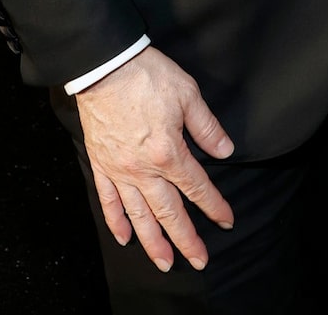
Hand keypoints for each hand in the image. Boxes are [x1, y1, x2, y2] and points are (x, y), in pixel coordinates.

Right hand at [76, 46, 234, 270]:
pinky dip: (116, 221)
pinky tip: (124, 238)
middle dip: (186, 238)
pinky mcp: (101, 164)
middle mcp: (143, 169)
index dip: (214, 205)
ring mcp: (119, 170)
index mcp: (169, 153)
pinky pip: (108, 201)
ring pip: (139, 215)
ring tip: (165, 263)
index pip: (197, 186)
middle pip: (168, 211)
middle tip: (199, 260)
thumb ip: (207, 127)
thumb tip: (225, 151)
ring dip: (153, 242)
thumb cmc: (147, 76)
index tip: (226, 220)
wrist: (105, 65)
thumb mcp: (188, 94)